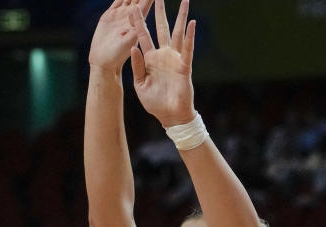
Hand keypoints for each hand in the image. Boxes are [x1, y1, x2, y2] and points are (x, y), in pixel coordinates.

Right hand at [89, 0, 153, 71]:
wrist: (103, 62)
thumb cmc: (118, 57)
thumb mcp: (129, 43)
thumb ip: (132, 28)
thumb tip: (134, 11)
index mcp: (139, 22)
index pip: (146, 2)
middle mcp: (131, 17)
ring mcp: (121, 15)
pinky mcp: (110, 16)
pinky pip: (117, 0)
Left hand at [130, 0, 196, 127]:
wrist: (169, 115)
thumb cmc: (154, 102)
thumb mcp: (139, 84)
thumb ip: (137, 66)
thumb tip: (133, 48)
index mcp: (149, 59)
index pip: (142, 36)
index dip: (138, 23)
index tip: (133, 8)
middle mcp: (163, 55)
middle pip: (161, 28)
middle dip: (159, 12)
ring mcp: (174, 59)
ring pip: (178, 33)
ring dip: (181, 17)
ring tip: (184, 1)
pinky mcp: (184, 66)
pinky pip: (187, 49)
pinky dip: (190, 36)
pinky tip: (192, 23)